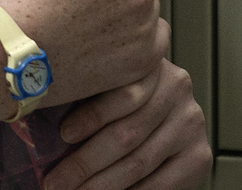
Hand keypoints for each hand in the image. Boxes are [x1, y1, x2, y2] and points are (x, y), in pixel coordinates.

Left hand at [41, 49, 210, 189]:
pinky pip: (159, 184)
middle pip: (128, 132)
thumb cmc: (116, 105)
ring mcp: (191, 122)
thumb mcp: (103, 88)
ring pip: (139, 161)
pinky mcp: (199, 155)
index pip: (125, 91)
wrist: (157, 121)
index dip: (93, 115)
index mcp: (152, 64)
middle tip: (55, 183)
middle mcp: (178, 88)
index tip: (63, 134)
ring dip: (100, 185)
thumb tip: (42, 114)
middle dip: (85, 164)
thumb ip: (87, 95)